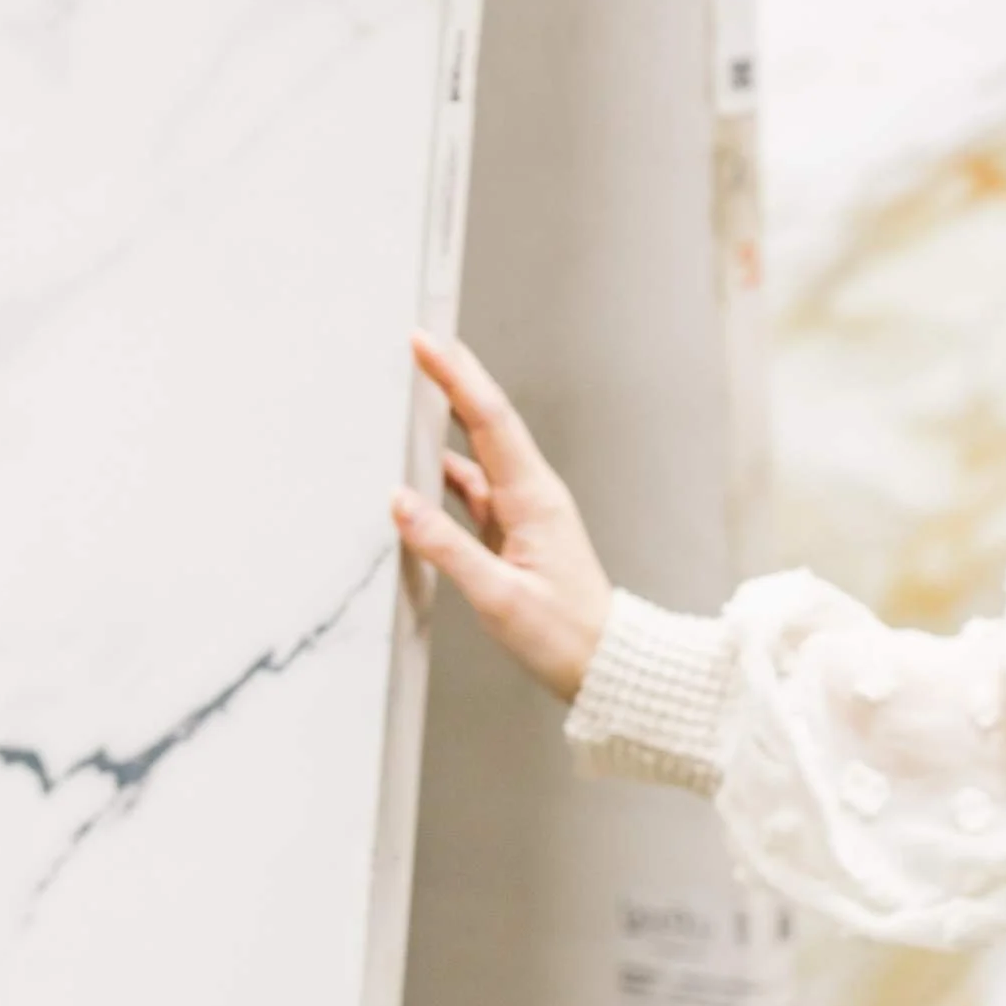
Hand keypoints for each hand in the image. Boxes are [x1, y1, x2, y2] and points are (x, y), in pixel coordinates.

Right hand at [391, 331, 613, 704]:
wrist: (605, 664)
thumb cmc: (564, 635)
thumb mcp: (499, 597)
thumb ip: (447, 547)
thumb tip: (400, 502)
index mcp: (533, 498)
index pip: (489, 421)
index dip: (456, 378)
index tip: (426, 343)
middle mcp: (530, 494)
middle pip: (486, 422)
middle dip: (454, 378)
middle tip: (420, 340)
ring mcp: (521, 511)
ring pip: (477, 452)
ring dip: (447, 420)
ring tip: (412, 391)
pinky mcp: (512, 532)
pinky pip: (472, 488)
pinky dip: (444, 471)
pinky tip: (419, 468)